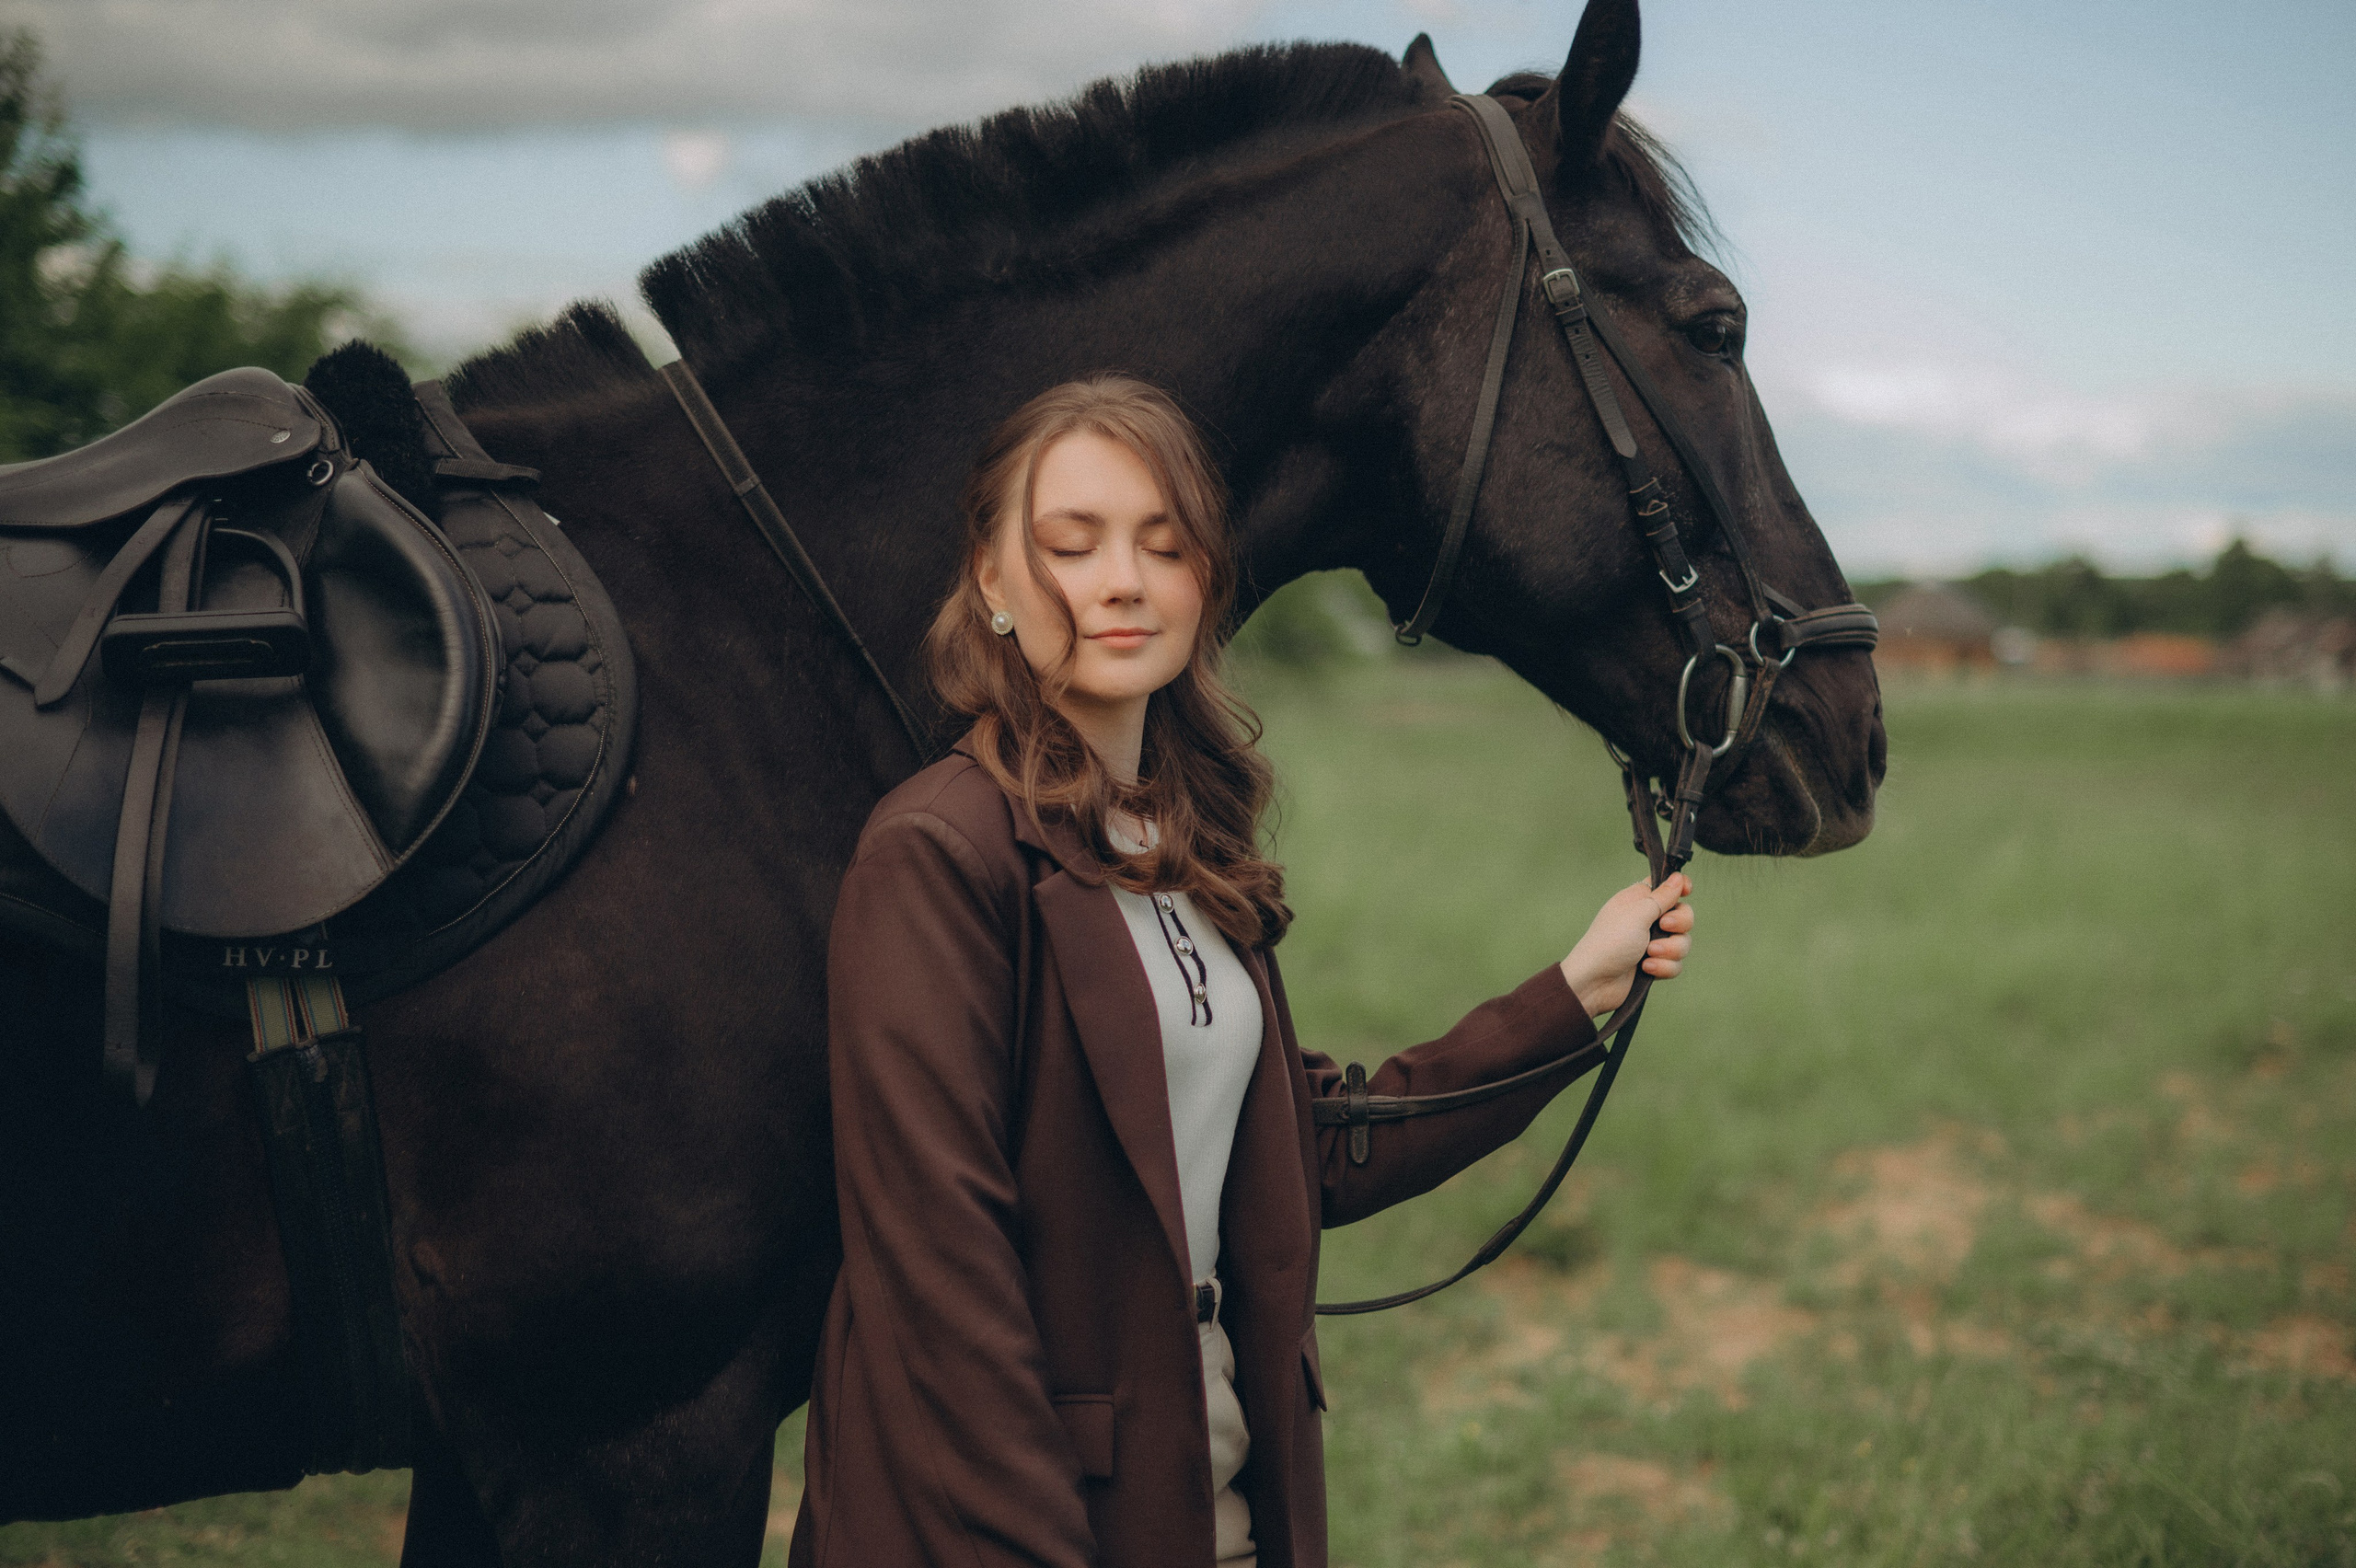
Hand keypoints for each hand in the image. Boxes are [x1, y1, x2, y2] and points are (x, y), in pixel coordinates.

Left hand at [1558, 873, 1694, 1018]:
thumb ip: (1662, 897)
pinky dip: (1663, 967)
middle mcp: (1647, 920)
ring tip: (1649, 953)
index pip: (1667, 887)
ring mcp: (1651, 943)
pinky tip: (1645, 968)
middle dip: (1679, 923)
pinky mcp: (1654, 964)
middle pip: (1683, 914)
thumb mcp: (1637, 914)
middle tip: (1663, 927)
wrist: (1595, 982)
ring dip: (1670, 949)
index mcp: (1639, 901)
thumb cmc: (1610, 942)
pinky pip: (1675, 964)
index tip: (1687, 891)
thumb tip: (1678, 876)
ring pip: (1682, 942)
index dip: (1680, 887)